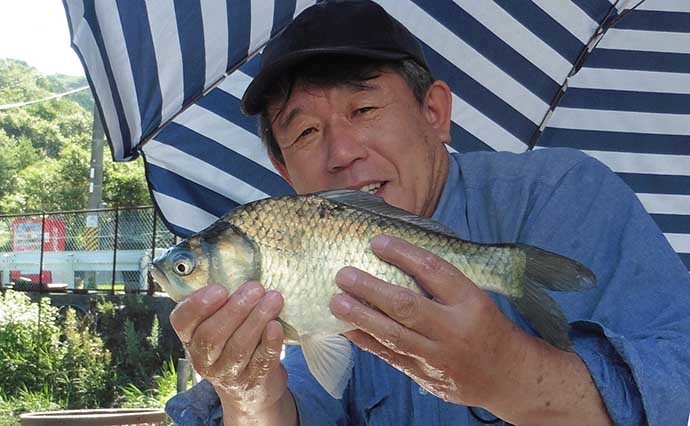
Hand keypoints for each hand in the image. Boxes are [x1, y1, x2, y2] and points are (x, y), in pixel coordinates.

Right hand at [169, 282, 287, 410]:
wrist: (250, 388)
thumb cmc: (233, 340)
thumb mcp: (219, 322)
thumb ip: (221, 300)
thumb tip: (239, 266)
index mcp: (190, 337)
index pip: (182, 321)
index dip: (198, 305)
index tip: (219, 288)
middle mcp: (203, 358)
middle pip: (212, 335)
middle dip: (235, 309)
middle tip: (255, 288)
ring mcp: (227, 374)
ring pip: (238, 348)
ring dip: (256, 320)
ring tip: (273, 299)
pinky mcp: (252, 381)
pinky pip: (261, 362)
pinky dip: (269, 343)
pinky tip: (277, 326)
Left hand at [329, 235, 526, 406]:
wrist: (509, 376)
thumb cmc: (488, 328)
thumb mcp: (477, 298)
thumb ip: (443, 283)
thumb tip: (399, 257)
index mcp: (470, 301)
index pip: (434, 271)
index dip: (403, 254)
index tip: (376, 241)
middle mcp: (454, 329)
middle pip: (407, 306)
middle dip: (371, 289)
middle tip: (344, 275)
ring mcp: (438, 356)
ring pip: (394, 335)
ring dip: (361, 317)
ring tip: (336, 302)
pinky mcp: (426, 375)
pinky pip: (390, 357)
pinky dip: (366, 341)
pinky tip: (347, 328)